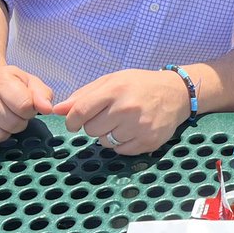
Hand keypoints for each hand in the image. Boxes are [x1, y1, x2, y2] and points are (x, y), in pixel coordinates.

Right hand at [0, 66, 53, 151]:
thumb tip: (47, 109)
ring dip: (3, 133)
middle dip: (18, 122)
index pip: (25, 107)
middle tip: (11, 113)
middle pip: (12, 124)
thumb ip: (42, 94)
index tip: (24, 107)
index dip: (29, 111)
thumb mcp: (29, 82)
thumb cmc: (8, 85)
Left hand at [52, 68, 188, 154]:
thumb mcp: (112, 81)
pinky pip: (120, 151)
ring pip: (104, 143)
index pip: (81, 111)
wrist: (177, 93)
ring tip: (122, 123)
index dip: (72, 120)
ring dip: (108, 135)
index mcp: (116, 90)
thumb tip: (57, 110)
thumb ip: (83, 95)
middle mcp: (127, 109)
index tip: (74, 122)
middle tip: (107, 117)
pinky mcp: (148, 142)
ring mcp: (139, 127)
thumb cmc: (139, 85)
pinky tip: (131, 131)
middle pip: (90, 130)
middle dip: (94, 125)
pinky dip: (121, 144)